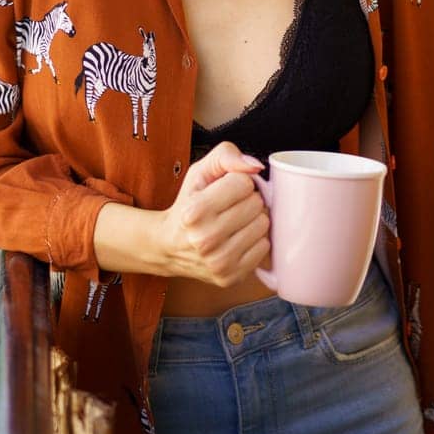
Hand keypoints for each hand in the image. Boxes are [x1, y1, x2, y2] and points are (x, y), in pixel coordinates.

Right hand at [157, 141, 270, 284]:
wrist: (169, 247)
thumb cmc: (188, 205)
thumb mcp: (199, 172)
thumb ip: (226, 156)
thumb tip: (256, 166)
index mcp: (195, 211)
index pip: (244, 183)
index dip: (238, 182)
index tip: (225, 191)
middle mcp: (205, 240)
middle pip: (257, 204)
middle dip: (248, 200)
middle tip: (231, 207)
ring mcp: (219, 262)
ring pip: (264, 225)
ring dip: (253, 219)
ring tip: (235, 222)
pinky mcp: (231, 277)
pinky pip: (264, 248)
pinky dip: (255, 240)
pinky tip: (237, 238)